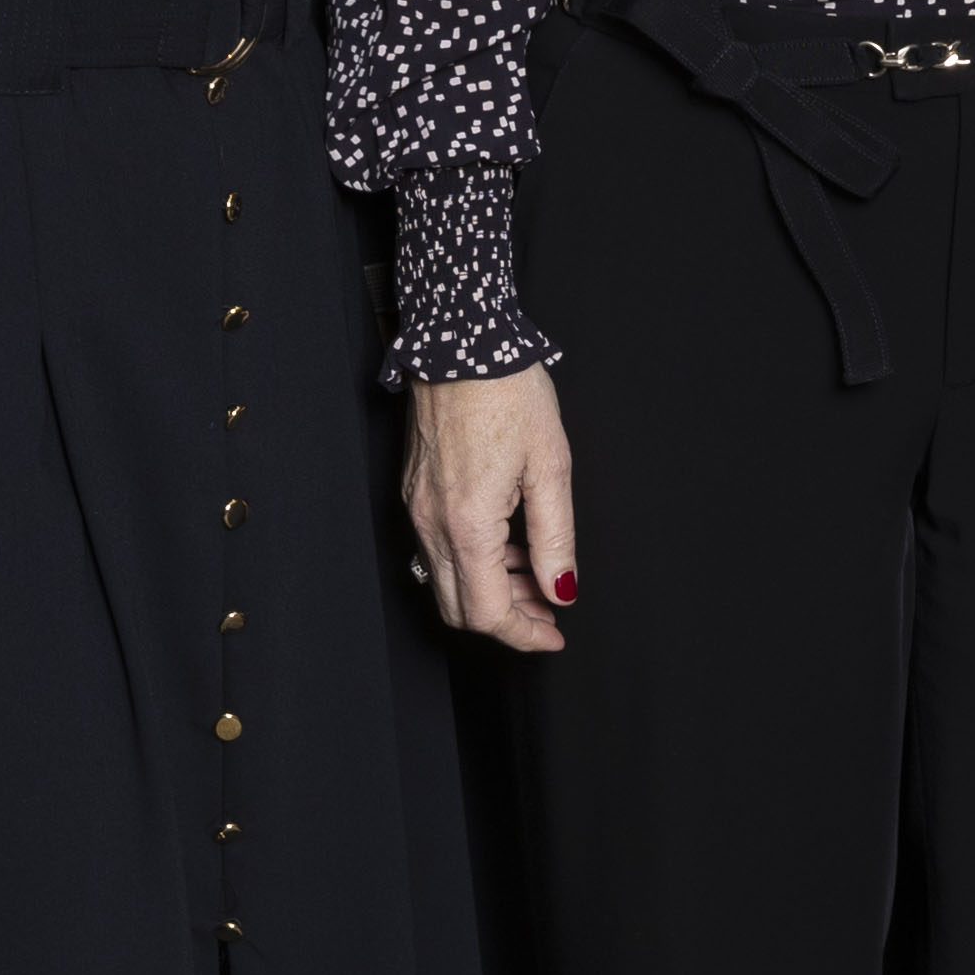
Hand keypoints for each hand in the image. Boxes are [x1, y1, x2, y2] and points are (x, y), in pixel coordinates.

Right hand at [402, 366, 576, 654]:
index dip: (524, 635)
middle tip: (548, 607)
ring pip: (446, 580)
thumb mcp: (551, 466)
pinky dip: (471, 561)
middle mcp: (430, 522)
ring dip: (490, 589)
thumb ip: (555, 538)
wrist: (461, 340)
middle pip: (459, 607)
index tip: (555, 634)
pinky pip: (436, 548)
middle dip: (507, 618)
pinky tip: (505, 542)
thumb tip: (561, 590)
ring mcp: (415, 507)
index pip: (486, 612)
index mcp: (467, 522)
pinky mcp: (412, 491)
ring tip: (534, 570)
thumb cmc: (509, 391)